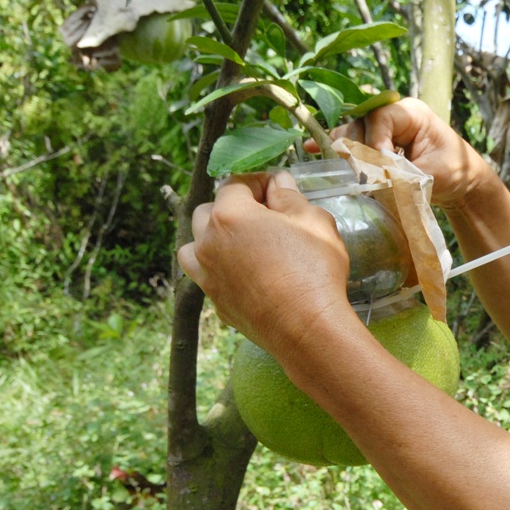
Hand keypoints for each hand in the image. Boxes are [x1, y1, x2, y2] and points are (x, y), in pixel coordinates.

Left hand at [177, 171, 351, 352]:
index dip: (259, 181)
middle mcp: (208, 242)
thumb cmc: (314, 270)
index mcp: (229, 215)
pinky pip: (208, 276)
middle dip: (233, 207)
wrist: (307, 329)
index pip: (236, 182)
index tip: (278, 188)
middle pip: (208, 211)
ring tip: (244, 245)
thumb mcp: (314, 221)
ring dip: (214, 238)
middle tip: (266, 216)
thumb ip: (290, 197)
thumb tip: (278, 183)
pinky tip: (247, 274)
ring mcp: (207, 275)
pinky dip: (220, 269)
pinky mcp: (216, 302)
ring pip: (196, 246)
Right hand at [318, 98, 493, 209]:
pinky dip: (338, 147)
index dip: (375, 140)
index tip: (379, 164)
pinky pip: (353, 141)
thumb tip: (375, 180)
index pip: (382, 117)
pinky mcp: (376, 142)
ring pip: (354, 131)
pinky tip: (314, 150)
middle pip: (362, 122)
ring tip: (328, 158)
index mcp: (412, 113)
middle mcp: (394, 115)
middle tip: (356, 169)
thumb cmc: (456, 172)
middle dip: (355, 145)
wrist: (463, 181)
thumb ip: (403, 175)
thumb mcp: (432, 174)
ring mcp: (383, 128)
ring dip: (344, 148)